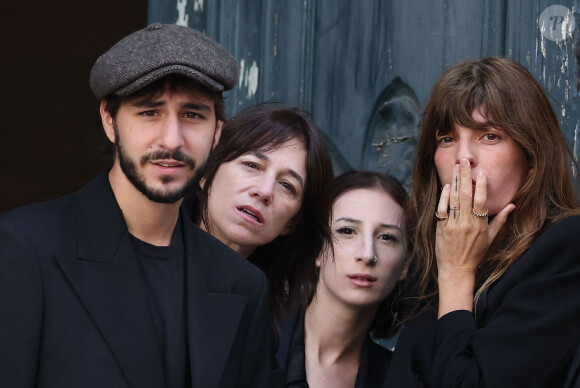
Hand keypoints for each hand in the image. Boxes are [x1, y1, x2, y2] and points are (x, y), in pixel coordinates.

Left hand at [435, 159, 514, 315]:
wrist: (457, 269)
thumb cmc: (475, 253)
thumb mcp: (491, 238)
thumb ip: (500, 220)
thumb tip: (512, 205)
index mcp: (480, 225)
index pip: (481, 202)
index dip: (481, 187)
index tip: (481, 173)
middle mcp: (466, 224)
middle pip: (466, 196)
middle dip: (465, 177)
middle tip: (465, 161)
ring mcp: (452, 225)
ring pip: (454, 200)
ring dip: (455, 182)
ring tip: (456, 167)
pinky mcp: (441, 228)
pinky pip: (442, 209)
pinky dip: (444, 197)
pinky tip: (447, 186)